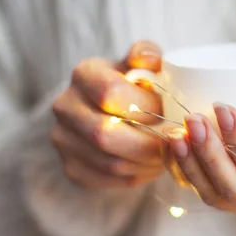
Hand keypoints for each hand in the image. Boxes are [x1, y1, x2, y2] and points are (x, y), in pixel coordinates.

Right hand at [51, 41, 165, 188]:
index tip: (167, 111)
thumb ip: (148, 55)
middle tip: (172, 144)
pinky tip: (149, 166)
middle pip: (104, 134)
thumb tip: (150, 60)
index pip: (110, 92)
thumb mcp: (143, 63)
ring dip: (145, 164)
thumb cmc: (136, 85)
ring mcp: (63, 139)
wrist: (114, 110)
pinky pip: (105, 180)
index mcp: (84, 74)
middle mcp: (65, 106)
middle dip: (147, 144)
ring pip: (108, 162)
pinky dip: (134, 177)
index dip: (145, 105)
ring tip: (166, 155)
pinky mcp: (70, 167)